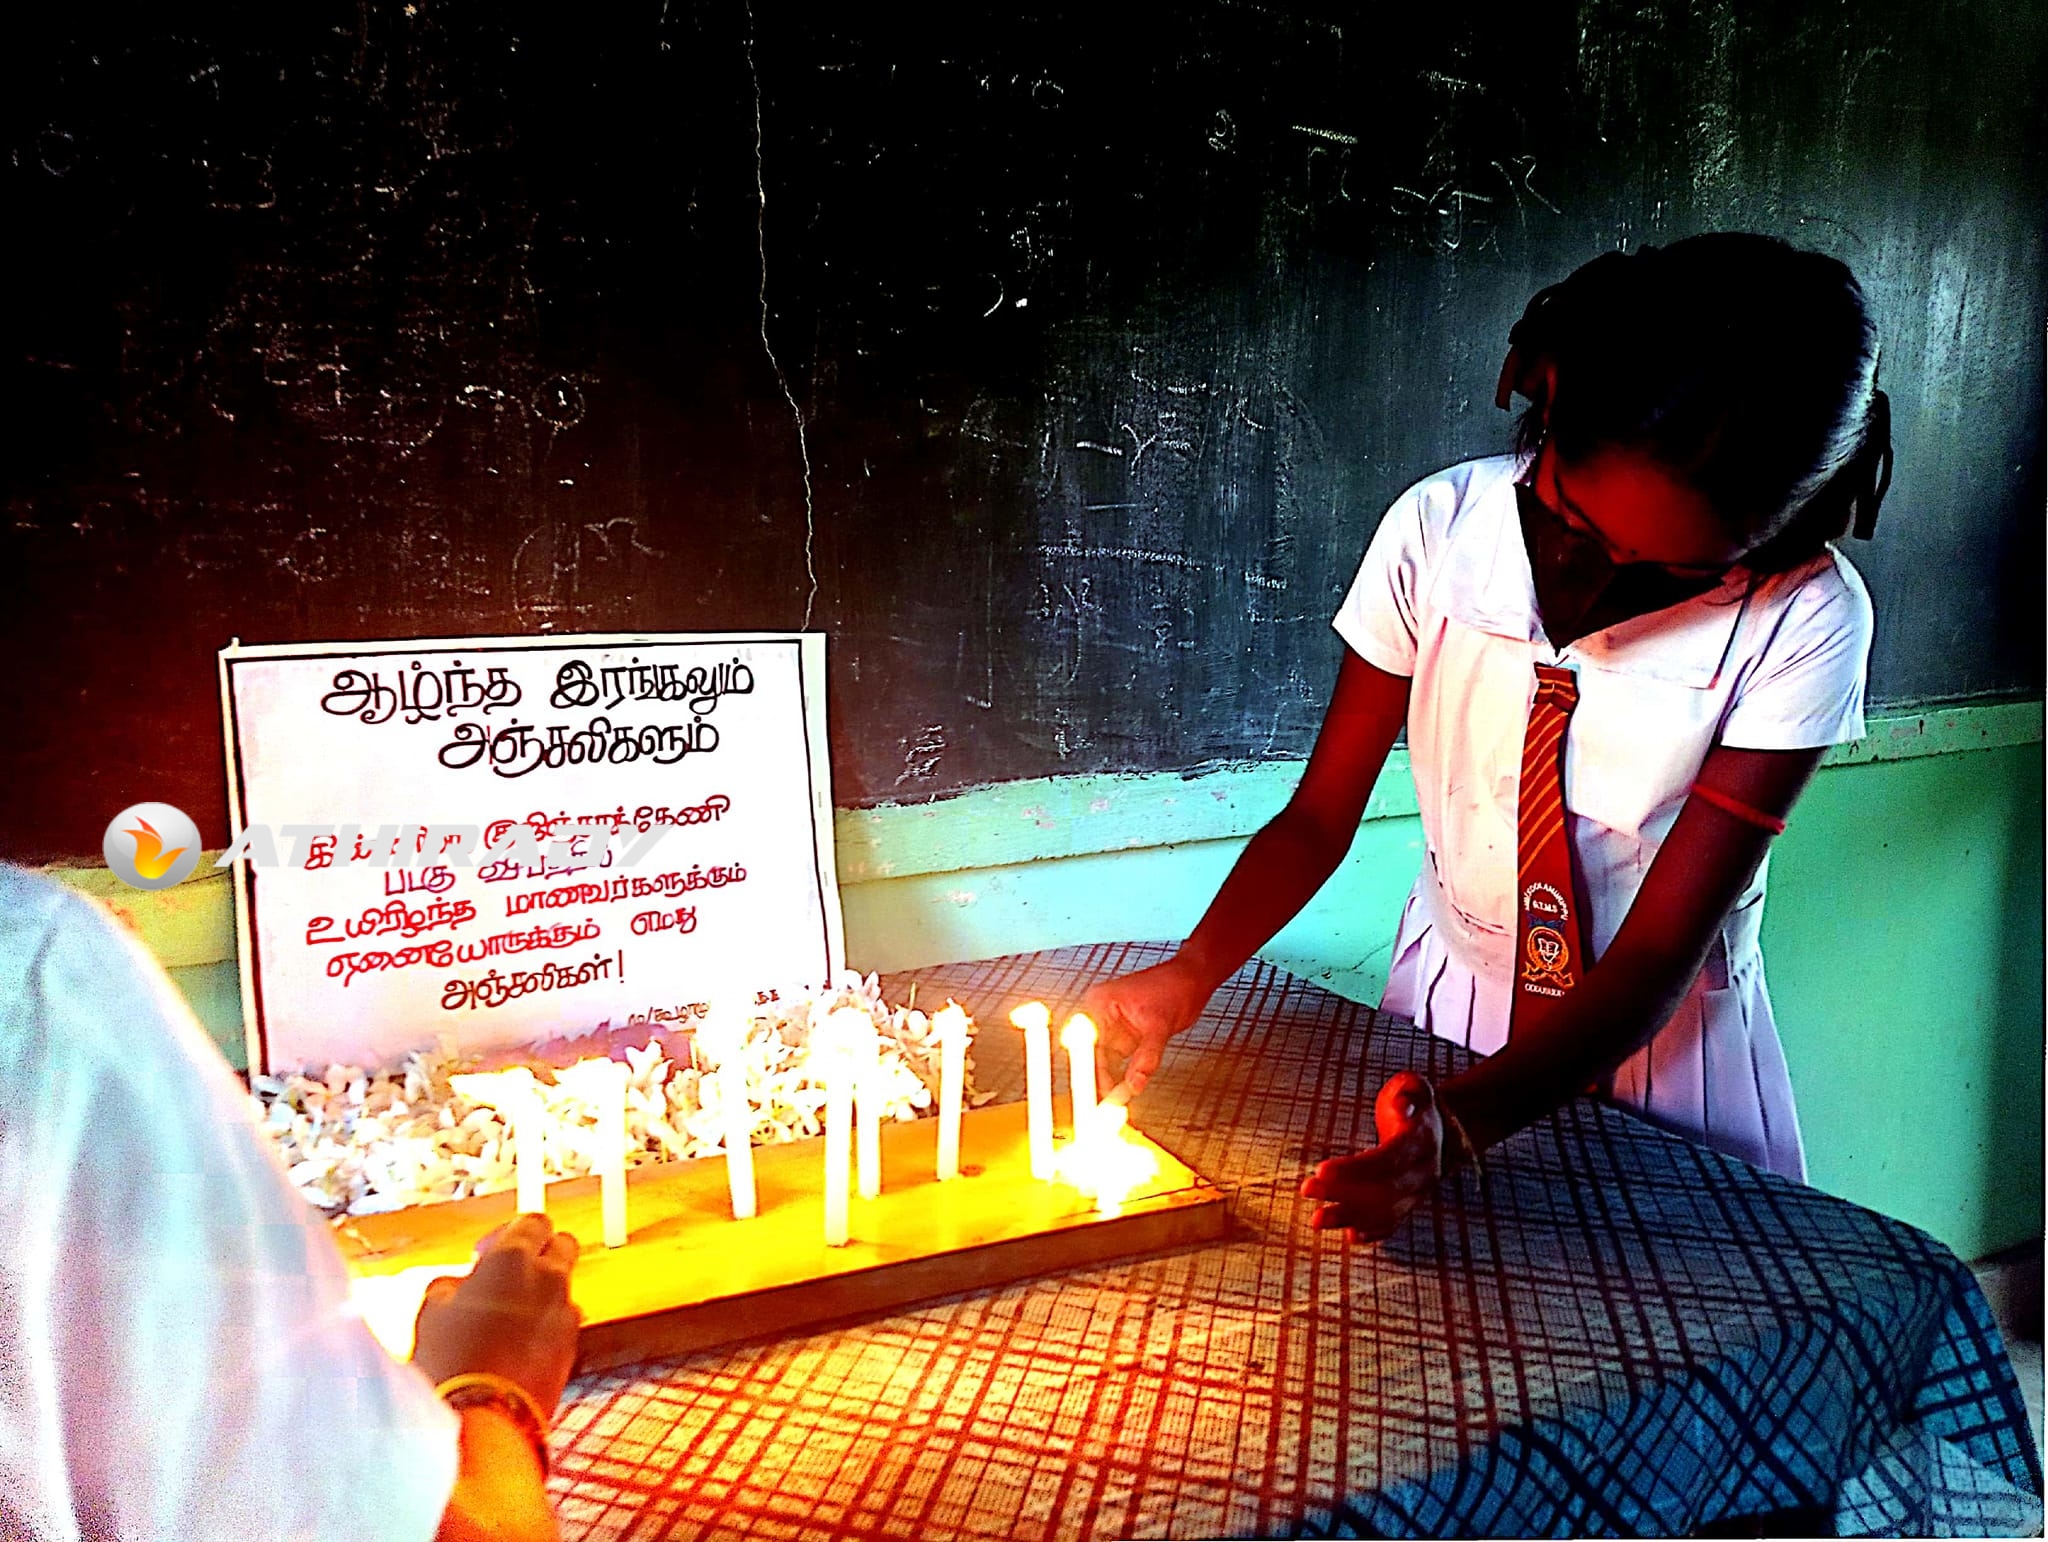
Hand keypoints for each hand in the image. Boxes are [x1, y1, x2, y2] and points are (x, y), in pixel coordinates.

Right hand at [411, 1212, 582, 1417]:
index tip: (487, 1253)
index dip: (510, 1234)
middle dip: (540, 1253)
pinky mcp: (573, 1347)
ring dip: (544, 1291)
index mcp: (514, 1257)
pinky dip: (548, 1324)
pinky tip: (518, 1345)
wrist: (482, 1419)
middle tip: (508, 1276)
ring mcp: (566, 1312)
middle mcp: (549, 1277)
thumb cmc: (450, 1360)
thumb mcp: (432, 1309)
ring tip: (509, 1317)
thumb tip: (461, 1284)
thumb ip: (453, 1283)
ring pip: (565, 1285)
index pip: (532, 1221)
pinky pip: (565, 1322)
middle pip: (562, 1244)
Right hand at [1082, 953, 1216, 1100]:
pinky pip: (1119, 1060)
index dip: (1091, 1070)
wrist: (1194, 980)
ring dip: (1111, 1080)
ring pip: (1106, 1060)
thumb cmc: (1176, 987)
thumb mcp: (1160, 1025)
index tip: (1097, 1093)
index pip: (1090, 1043)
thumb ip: (1147, 1057)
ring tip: (1116, 1103)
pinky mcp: (1126, 1035)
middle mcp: (1102, 1014)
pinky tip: (1125, 1091)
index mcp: (1101, 1003)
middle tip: (1107, 1105)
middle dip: (1101, 1079)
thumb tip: (1135, 1084)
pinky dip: (1123, 1075)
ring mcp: (1113, 1025)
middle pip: (1094, 1054)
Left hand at [1299, 1070, 1444, 1243]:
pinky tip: (1348, 1236)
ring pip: (1386, 1213)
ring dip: (1350, 1218)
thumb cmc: (1416, 1104)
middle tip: (1308, 1189)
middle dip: (1344, 1193)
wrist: (1443, 1131)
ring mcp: (1419, 1193)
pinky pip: (1393, 1224)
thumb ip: (1409, 1089)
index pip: (1388, 1160)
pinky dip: (1372, 1233)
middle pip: (1383, 1191)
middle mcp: (1424, 1173)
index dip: (1355, 1168)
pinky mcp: (1410, 1205)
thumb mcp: (1415, 1086)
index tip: (1321, 1168)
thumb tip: (1402, 1105)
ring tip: (1316, 1220)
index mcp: (1422, 1142)